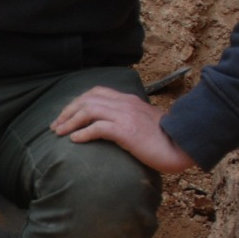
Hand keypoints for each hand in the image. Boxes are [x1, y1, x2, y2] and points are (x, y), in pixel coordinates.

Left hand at [51, 86, 196, 173]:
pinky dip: (83, 133)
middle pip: (87, 100)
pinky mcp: (127, 131)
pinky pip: (98, 127)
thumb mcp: (143, 122)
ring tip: (59, 133)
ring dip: (70, 122)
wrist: (183, 145)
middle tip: (55, 126)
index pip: (96, 92)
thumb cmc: (164, 138)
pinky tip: (75, 140)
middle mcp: (124, 104)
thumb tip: (111, 127)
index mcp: (128, 100)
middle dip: (67, 112)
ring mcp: (125, 116)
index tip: (65, 115)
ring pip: (89, 111)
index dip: (77, 102)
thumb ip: (127, 119)